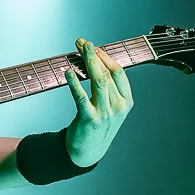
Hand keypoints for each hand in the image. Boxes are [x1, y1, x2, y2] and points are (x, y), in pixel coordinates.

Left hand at [65, 38, 133, 166]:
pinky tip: (69, 72)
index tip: (93, 46)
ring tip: (78, 50)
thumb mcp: (110, 107)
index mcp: (126, 101)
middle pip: (107, 73)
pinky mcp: (89, 119)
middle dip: (94, 55)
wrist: (88, 152)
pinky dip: (75, 83)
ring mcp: (105, 113)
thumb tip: (94, 61)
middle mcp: (118, 106)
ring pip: (98, 81)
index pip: (119, 72)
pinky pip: (81, 97)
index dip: (105, 56)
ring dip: (88, 62)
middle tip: (82, 42)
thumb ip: (108, 88)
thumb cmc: (97, 125)